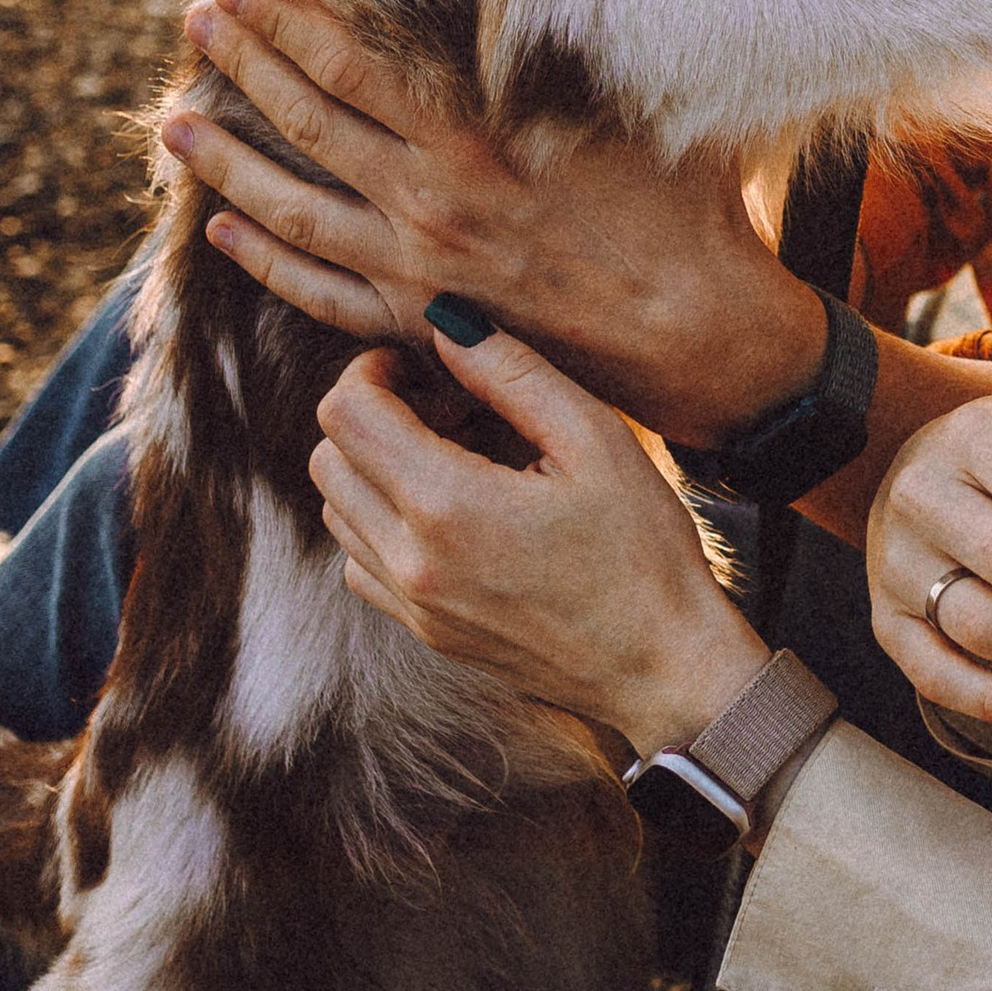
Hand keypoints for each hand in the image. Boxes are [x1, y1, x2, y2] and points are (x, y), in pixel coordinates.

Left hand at [160, 0, 824, 445]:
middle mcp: (431, 208)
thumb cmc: (681, 211)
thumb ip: (560, 58)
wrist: (696, 336)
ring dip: (227, 165)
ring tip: (173, 125)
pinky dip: (264, 262)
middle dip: (244, 68)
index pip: (353, 69)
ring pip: (292, 213)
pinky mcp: (422, 326)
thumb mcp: (627, 109)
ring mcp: (417, 274)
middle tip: (194, 22)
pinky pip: (318, 294)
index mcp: (477, 145)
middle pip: (309, 128)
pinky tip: (220, 233)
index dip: (289, 23)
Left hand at [310, 316, 764, 756]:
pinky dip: (383, 522)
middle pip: (328, 459)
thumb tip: (447, 325)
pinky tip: (451, 510)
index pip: (346, 414)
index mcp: (447, 505)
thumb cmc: (644, 550)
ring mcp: (413, 606)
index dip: (373, 369)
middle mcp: (411, 561)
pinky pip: (361, 563)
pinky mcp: (425, 633)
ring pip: (336, 511)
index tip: (423, 365)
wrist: (663, 665)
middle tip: (448, 407)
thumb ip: (512, 372)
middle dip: (374, 414)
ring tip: (454, 455)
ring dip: (375, 467)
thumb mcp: (596, 439)